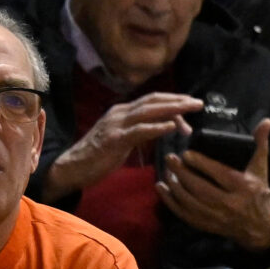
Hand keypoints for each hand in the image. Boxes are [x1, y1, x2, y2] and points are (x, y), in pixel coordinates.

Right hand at [44, 91, 203, 199]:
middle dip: (178, 100)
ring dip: (173, 109)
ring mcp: (115, 125)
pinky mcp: (114, 140)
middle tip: (198, 103)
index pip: (151, 101)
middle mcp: (119, 113)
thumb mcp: (123, 139)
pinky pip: (139, 130)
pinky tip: (172, 127)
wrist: (71, 168)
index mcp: (121, 112)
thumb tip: (164, 127)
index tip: (191, 106)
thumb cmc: (97, 156)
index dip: (172, 101)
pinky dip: (157, 127)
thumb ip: (141, 131)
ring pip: (148, 111)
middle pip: (153, 101)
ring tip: (191, 108)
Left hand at [159, 119, 269, 251]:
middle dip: (182, 173)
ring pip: (190, 201)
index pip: (220, 174)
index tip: (186, 153)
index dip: (201, 164)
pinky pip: (184, 214)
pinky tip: (162, 188)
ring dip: (175, 186)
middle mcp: (230, 203)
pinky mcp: (206, 225)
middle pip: (201, 188)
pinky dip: (170, 202)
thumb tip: (266, 121)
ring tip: (167, 171)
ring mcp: (216, 216)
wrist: (260, 226)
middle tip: (170, 158)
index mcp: (244, 187)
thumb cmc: (258, 192)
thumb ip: (259, 144)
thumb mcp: (260, 168)